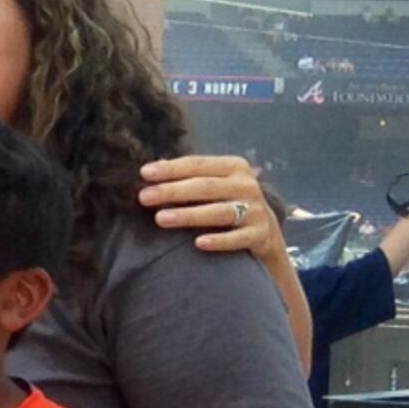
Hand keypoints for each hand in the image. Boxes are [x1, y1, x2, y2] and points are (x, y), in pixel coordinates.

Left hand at [139, 154, 281, 261]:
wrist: (265, 232)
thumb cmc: (227, 202)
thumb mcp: (213, 184)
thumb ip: (186, 177)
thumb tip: (148, 172)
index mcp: (234, 167)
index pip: (198, 165)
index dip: (171, 169)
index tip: (144, 173)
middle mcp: (247, 185)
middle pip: (206, 187)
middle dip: (173, 191)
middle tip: (144, 197)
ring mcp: (256, 210)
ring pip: (219, 212)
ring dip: (189, 215)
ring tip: (160, 219)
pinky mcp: (260, 234)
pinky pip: (237, 238)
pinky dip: (219, 241)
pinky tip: (198, 243)